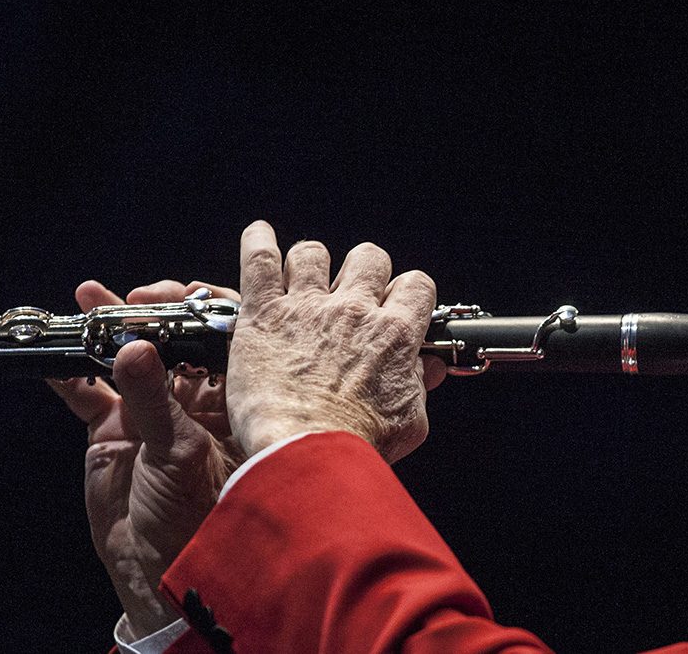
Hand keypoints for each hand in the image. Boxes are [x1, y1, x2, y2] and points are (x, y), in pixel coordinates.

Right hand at [51, 280, 246, 639]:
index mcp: (230, 395)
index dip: (202, 309)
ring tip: (88, 302)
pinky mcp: (112, 427)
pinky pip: (88, 390)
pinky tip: (56, 354)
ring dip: (107, 329)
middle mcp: (193, 396)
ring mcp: (151, 409)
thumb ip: (154, 402)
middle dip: (151, 310)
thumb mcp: (180, 452)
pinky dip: (71, 371)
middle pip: (173, 337)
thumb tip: (134, 349)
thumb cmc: (198, 514)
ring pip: (130, 355)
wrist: (160, 566)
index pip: (223, 335)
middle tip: (132, 297)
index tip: (178, 295)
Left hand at [226, 221, 444, 461]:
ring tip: (306, 278)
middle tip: (354, 293)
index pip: (416, 285)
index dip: (408, 292)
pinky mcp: (264, 315)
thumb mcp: (409, 422)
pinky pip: (261, 260)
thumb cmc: (357, 444)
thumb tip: (428, 368)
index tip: (397, 304)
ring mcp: (307, 308)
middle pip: (369, 257)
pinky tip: (260, 235)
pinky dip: (258, 241)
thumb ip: (419, 388)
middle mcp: (354, 311)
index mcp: (394, 334)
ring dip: (313, 263)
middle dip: (365, 271)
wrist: (305, 452)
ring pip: (314, 253)